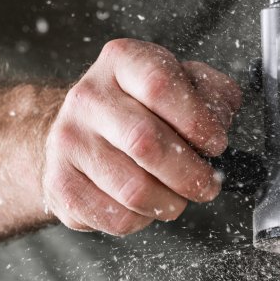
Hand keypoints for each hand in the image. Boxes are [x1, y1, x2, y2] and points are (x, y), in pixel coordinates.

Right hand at [42, 39, 241, 234]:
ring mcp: (69, 141)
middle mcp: (89, 96)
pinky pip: (116, 217)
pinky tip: (146, 204)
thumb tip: (219, 120)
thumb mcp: (183, 83)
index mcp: (122, 62)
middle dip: (191, 173)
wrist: (82, 131)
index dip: (197, 120)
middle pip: (146, 142)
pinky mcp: (61, 184)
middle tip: (206, 183)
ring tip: (178, 195)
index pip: (159, 85)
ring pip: (133, 189)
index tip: (215, 143)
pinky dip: (144, 218)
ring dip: (171, 202)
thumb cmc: (143, 108)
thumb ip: (211, 94)